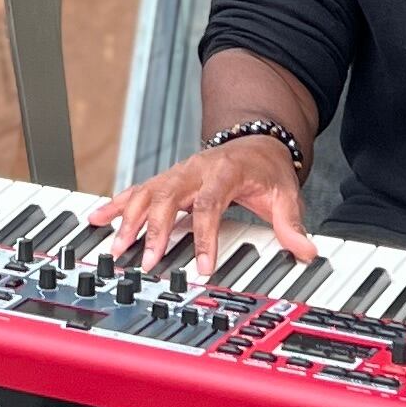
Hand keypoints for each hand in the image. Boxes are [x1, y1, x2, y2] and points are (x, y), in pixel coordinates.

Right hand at [89, 129, 312, 276]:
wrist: (254, 139)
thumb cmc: (266, 168)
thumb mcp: (285, 193)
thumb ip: (292, 223)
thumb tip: (308, 250)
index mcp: (224, 172)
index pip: (209, 205)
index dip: (203, 237)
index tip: (202, 267)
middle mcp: (195, 169)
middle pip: (167, 197)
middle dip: (153, 230)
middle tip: (145, 261)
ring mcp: (177, 173)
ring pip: (145, 193)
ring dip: (128, 220)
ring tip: (115, 247)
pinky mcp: (166, 179)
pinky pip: (136, 190)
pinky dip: (116, 204)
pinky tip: (97, 219)